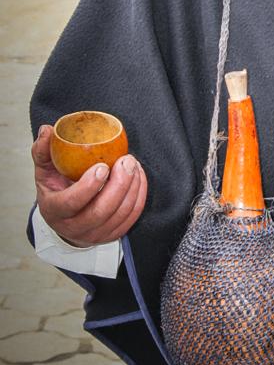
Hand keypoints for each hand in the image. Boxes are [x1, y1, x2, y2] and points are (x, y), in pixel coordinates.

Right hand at [32, 124, 147, 246]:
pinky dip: (139, 195)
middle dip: (119, 184)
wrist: (66, 218)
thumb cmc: (56, 189)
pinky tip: (139, 176)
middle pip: (101, 211)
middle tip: (127, 160)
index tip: (102, 166)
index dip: (88, 186)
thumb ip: (43, 151)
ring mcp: (95, 234)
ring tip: (134, 164)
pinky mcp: (112, 235)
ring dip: (132, 187)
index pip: (71, 203)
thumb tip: (47, 130)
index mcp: (55, 210)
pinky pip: (131, 217)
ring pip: (120, 214)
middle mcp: (74, 228)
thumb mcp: (44, 171)